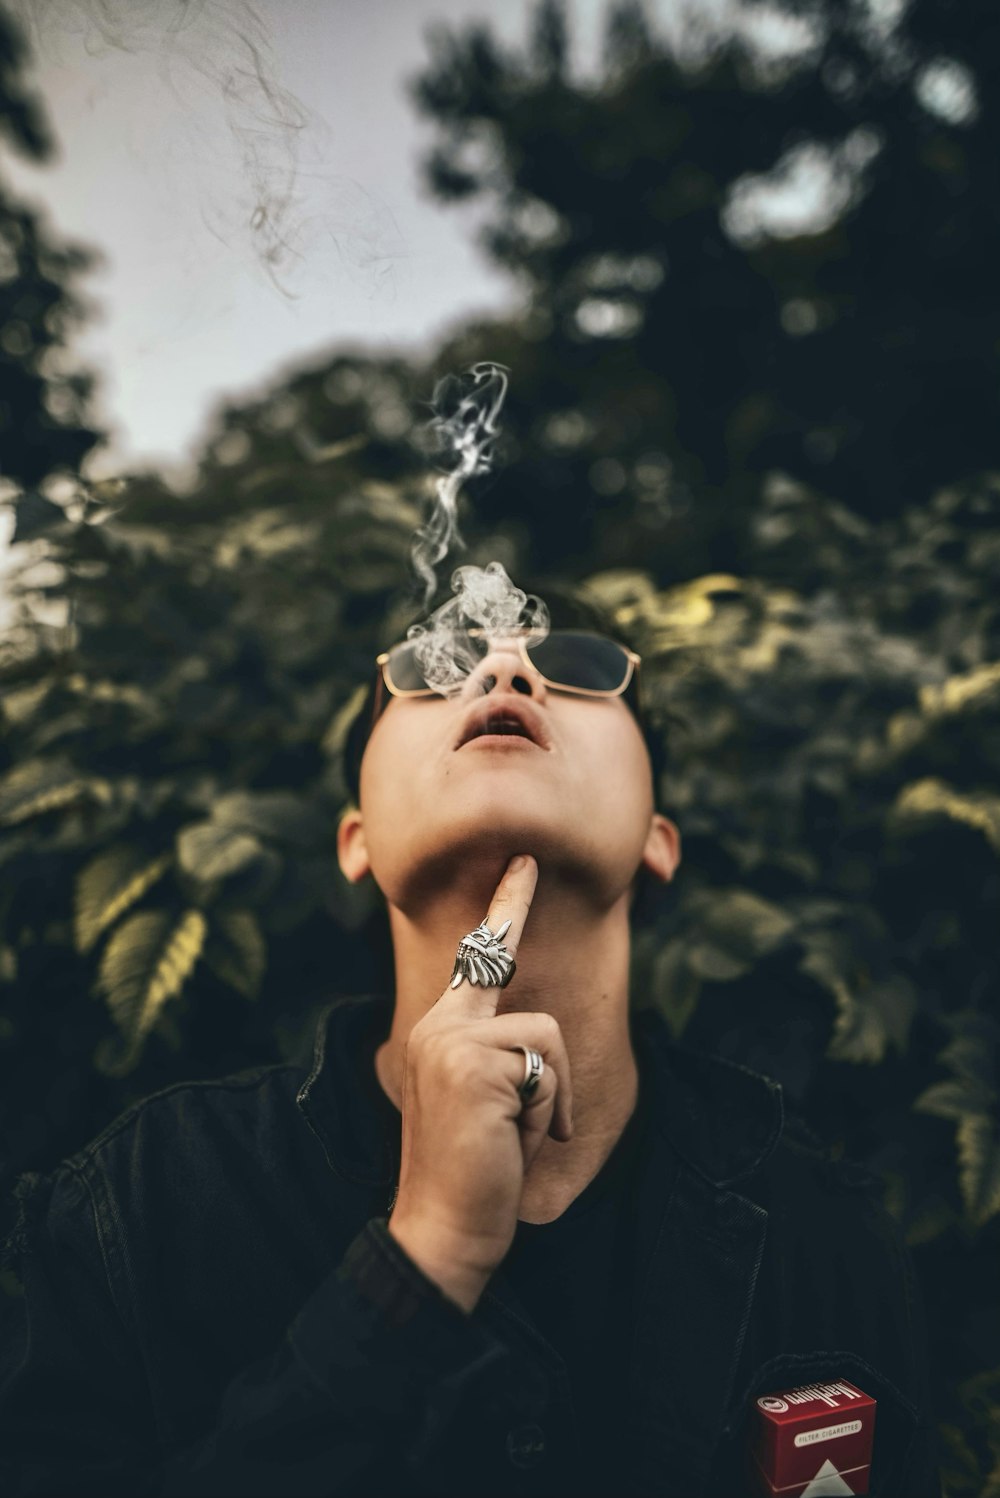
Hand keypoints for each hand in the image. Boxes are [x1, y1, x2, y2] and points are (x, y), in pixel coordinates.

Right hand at [387, 854, 572, 1312]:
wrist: (443, 1229)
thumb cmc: (476, 1173)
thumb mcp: (487, 1102)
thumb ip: (499, 1058)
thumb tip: (536, 1044)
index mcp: (439, 1030)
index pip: (480, 959)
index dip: (506, 905)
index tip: (526, 862)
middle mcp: (438, 1025)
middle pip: (536, 1016)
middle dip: (548, 1082)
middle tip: (509, 1133)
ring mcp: (450, 1040)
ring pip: (547, 1039)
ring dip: (548, 1102)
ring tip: (510, 1138)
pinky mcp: (471, 1061)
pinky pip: (546, 1068)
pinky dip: (545, 1113)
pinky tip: (510, 1143)